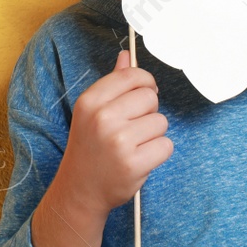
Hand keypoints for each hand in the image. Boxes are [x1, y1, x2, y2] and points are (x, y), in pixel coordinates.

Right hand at [54, 49, 171, 215]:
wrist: (80, 190)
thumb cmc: (90, 147)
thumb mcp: (92, 112)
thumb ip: (112, 83)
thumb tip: (127, 56)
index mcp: (90, 101)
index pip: (131, 76)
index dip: (145, 82)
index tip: (145, 93)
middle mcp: (102, 118)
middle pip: (150, 97)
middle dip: (149, 111)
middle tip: (133, 128)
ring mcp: (119, 141)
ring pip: (161, 122)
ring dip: (154, 134)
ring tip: (134, 145)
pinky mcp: (134, 163)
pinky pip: (165, 146)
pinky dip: (158, 153)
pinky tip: (140, 159)